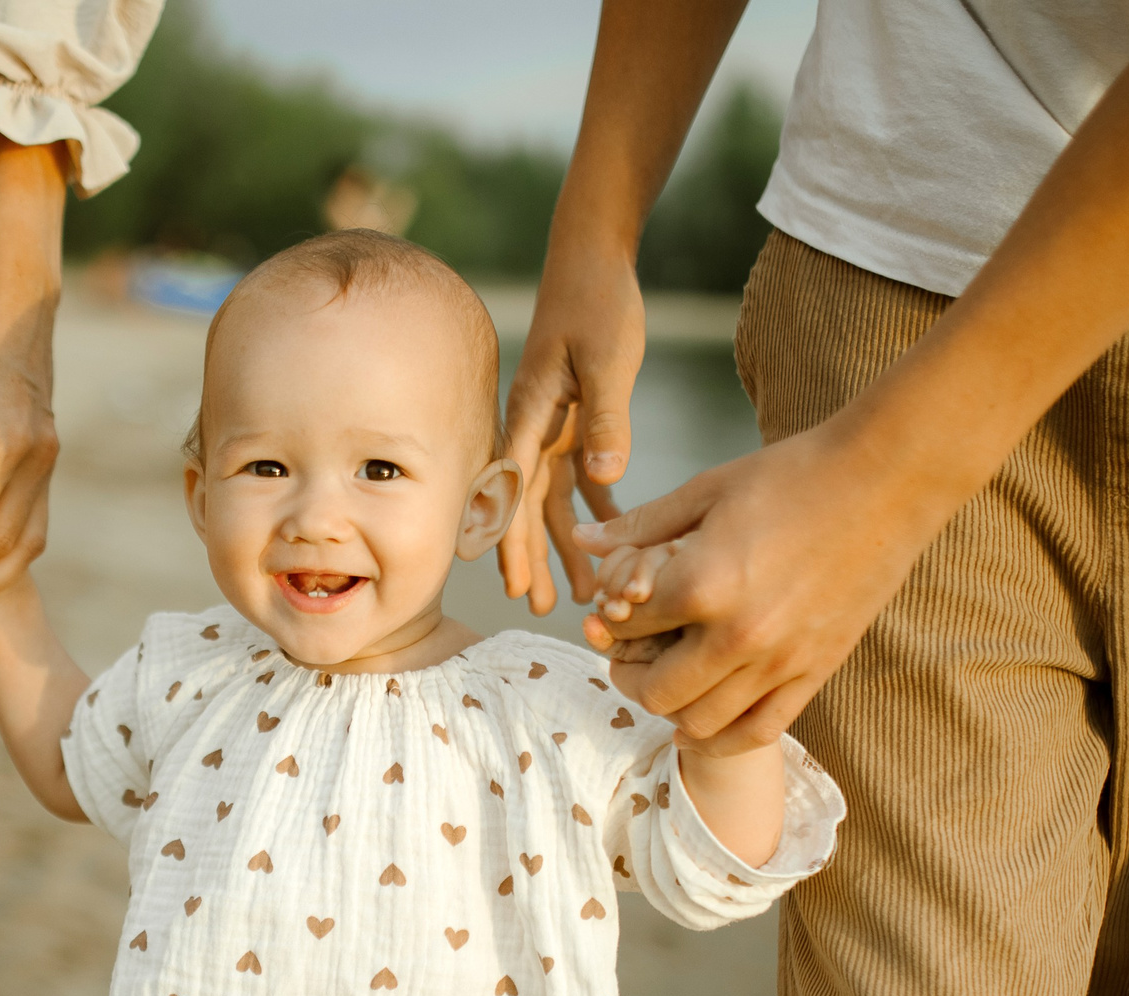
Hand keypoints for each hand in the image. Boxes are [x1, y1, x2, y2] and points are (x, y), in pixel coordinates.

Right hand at [499, 235, 642, 613]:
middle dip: (533, 558)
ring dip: (566, 543)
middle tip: (545, 607)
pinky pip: (583, 474)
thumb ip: (607, 416)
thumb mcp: (608, 357)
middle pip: (529, 505)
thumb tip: (606, 474)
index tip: (516, 584)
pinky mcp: (577, 418)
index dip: (513, 541)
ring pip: (556, 499)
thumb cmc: (598, 300)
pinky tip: (614, 537)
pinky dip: (595, 506)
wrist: (593, 256)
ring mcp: (554, 424)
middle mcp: (535, 426)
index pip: (516, 490)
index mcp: (532, 413)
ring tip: (582, 591)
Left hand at [581, 411, 963, 752]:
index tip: (615, 613)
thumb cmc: (795, 474)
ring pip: (700, 722)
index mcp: (702, 584)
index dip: (609, 622)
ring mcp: (779, 661)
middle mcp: (737, 635)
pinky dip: (723, 737)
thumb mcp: (707, 490)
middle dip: (631, 675)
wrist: (886, 479)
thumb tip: (584, 543)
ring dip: (673, 709)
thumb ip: (642, 527)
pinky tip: (704, 722)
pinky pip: (758, 731)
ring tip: (669, 684)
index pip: (626, 628)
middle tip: (631, 657)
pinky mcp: (815, 671)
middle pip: (654, 691)